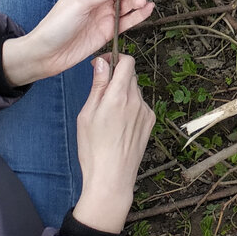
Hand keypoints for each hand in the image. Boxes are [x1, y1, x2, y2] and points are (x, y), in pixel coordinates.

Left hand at [2, 0, 153, 86]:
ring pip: (129, 4)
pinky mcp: (109, 31)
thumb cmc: (55, 27)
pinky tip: (149, 9)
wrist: (45, 55)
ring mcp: (105, 16)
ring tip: (143, 2)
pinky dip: (140, 15)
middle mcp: (100, 1)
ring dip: (140, 0)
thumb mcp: (78, 5)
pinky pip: (128, 21)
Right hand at [73, 54, 155, 234]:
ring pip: (134, 91)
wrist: (112, 177)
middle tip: (100, 92)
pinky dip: (130, 106)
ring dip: (122, 93)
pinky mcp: (150, 121)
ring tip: (108, 115)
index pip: (127, 62)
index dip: (115, 58)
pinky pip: (140, 105)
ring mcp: (146, 111)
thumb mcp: (87, 115)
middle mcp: (136, 100)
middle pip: (130, 75)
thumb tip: (102, 62)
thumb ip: (98, 86)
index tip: (102, 64)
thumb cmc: (93, 149)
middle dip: (116, 77)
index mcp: (118, 97)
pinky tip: (118, 124)